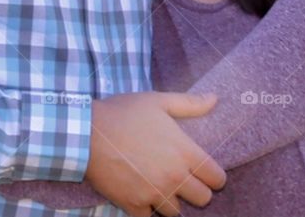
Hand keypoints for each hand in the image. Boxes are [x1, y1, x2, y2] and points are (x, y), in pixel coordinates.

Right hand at [85, 91, 225, 216]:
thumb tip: (215, 99)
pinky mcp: (132, 205)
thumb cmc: (125, 113)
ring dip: (172, 201)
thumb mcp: (160, 101)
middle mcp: (174, 176)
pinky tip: (142, 194)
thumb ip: (191, 103)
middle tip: (185, 180)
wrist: (88, 133)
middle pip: (202, 199)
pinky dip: (147, 209)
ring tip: (162, 186)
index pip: (216, 178)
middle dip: (197, 190)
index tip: (207, 172)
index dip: (215, 176)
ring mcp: (153, 193)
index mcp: (184, 152)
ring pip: (176, 212)